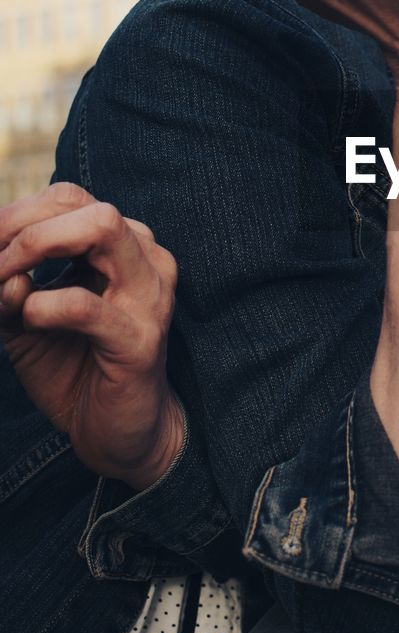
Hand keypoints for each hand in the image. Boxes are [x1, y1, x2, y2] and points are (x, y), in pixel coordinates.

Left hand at [0, 183, 182, 489]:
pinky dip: (44, 305)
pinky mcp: (140, 340)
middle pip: (86, 203)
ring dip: (33, 246)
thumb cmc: (76, 369)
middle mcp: (145, 260)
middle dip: (22, 225)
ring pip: (101, 228)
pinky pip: (86, 305)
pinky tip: (28, 319)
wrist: (118, 434)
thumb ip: (6, 289)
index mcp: (122, 248)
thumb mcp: (26, 320)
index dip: (15, 213)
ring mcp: (149, 296)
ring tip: (4, 280)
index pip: (68, 198)